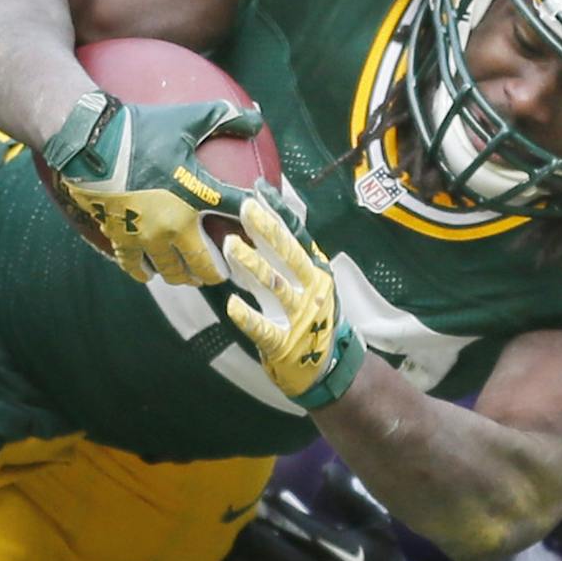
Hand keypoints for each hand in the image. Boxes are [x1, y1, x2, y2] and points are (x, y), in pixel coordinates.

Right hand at [40, 93, 262, 285]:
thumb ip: (223, 118)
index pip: (238, 211)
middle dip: (217, 271)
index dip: (255, 220)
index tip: (260, 229)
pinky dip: (145, 273)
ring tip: (190, 276)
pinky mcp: (122, 238)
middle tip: (223, 271)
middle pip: (205, 263)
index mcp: (198, 195)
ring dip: (185, 277)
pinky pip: (135, 266)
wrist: (92, 143)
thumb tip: (256, 118)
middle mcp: (176, 224)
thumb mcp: (187, 119)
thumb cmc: (142, 130)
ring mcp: (147, 236)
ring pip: (172, 272)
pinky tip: (149, 273)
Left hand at [223, 188, 364, 409]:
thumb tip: (259, 228)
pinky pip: (265, 329)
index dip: (279, 215)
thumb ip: (283, 264)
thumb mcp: (306, 288)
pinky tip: (231, 306)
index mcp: (317, 275)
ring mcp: (301, 319)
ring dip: (254, 265)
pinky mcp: (286, 345)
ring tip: (231, 246)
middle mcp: (313, 292)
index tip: (261, 191)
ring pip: (276, 286)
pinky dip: (249, 317)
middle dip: (268, 230)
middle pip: (289, 255)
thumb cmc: (312, 322)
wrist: (330, 369)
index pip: (297, 238)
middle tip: (245, 207)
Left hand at [224, 478, 416, 560]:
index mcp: (339, 551)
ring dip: (239, 558)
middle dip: (247, 532)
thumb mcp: (377, 526)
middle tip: (231, 515)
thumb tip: (327, 468)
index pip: (297, 525)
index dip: (273, 509)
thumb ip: (351, 497)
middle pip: (269, 551)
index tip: (259, 495)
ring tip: (224, 541)